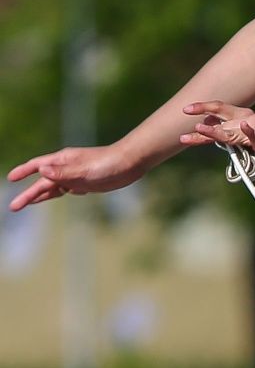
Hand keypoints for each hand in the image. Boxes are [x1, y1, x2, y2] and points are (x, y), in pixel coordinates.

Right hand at [6, 145, 143, 211]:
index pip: (37, 166)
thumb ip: (64, 172)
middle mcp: (66, 167)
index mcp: (62, 160)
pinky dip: (59, 194)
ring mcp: (76, 176)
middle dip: (28, 194)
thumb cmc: (107, 163)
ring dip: (40, 195)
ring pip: (54, 188)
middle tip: (14, 207)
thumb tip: (41, 171)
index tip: (10, 179)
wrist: (130, 163)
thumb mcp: (85, 170)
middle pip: (42, 183)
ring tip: (27, 204)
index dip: (23, 172)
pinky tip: (54, 196)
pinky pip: (68, 189)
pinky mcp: (86, 183)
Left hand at [179, 101, 254, 185]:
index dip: (201, 107)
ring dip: (216, 131)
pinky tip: (244, 127)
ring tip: (201, 128)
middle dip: (202, 113)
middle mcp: (248, 120)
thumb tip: (201, 126)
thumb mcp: (238, 143)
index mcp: (240, 118)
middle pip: (221, 116)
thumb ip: (222, 134)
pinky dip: (250, 133)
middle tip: (186, 112)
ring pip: (232, 131)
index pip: (218, 109)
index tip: (184, 109)